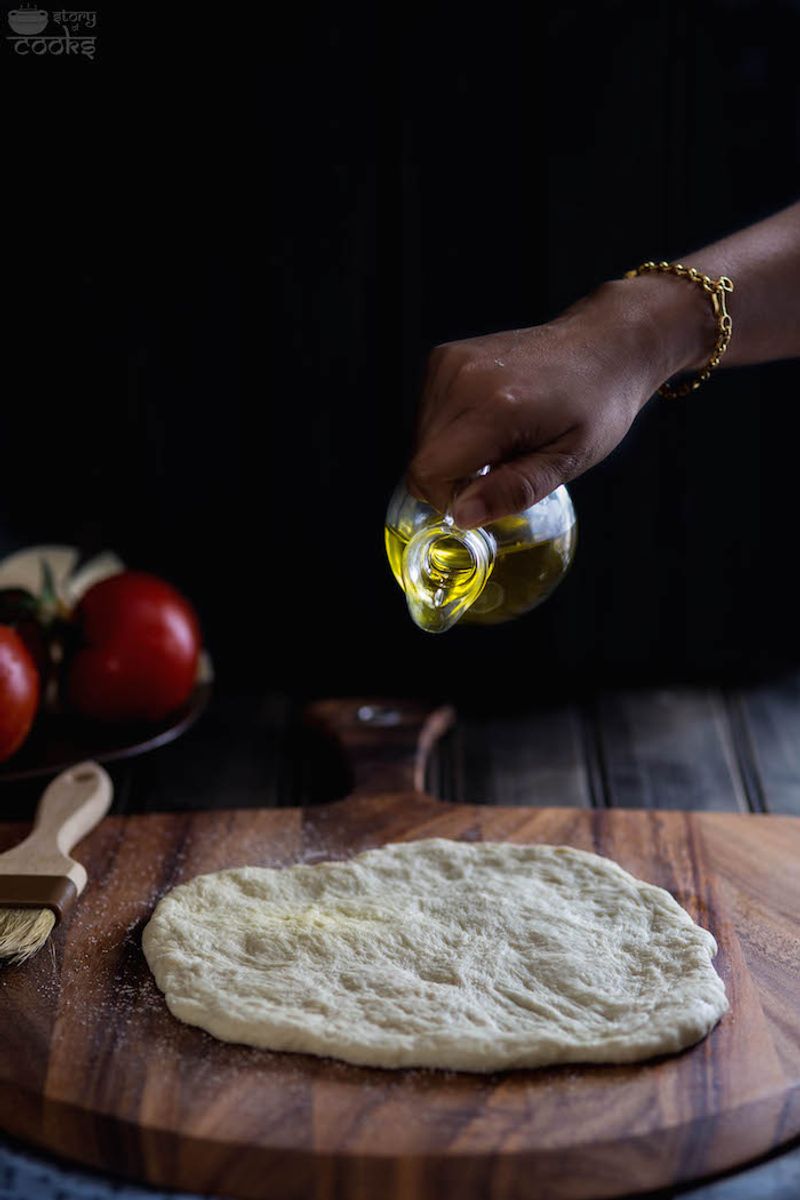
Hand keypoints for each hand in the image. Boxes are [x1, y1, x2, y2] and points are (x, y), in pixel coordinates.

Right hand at [407, 276, 707, 527]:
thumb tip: (462, 515)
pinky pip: (427, 415)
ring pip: (421, 440)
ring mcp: (450, 363)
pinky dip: (452, 429)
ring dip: (453, 453)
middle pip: (421, 459)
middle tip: (506, 463)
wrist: (604, 346)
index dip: (451, 498)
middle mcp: (464, 378)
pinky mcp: (444, 358)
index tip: (489, 491)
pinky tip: (490, 419)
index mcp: (496, 407)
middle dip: (456, 477)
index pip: (428, 472)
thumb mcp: (569, 461)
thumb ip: (513, 490)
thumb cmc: (597, 403)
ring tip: (502, 438)